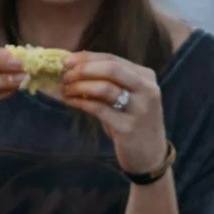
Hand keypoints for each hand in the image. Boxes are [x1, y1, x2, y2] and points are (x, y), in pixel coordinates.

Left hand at [60, 52, 166, 176]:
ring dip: (79, 86)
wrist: (149, 155)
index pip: (112, 59)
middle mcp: (147, 90)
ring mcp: (140, 109)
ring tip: (65, 89)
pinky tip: (70, 101)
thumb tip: (72, 67)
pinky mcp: (128, 127)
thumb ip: (108, 81)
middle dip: (83, 69)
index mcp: (146, 77)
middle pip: (111, 68)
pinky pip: (99, 109)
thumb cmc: (131, 121)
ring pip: (104, 88)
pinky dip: (81, 102)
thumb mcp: (126, 97)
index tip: (65, 61)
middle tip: (64, 75)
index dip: (86, 58)